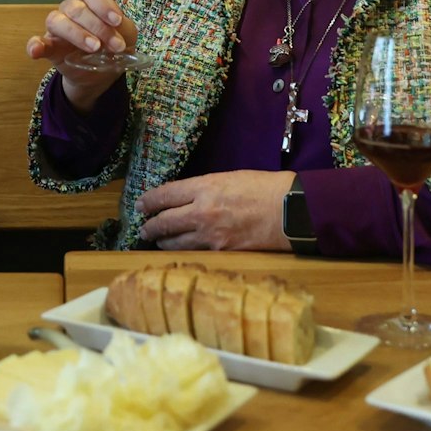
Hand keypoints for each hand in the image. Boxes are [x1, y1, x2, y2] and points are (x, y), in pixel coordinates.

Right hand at [24, 0, 137, 108]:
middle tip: (115, 46)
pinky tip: (36, 50)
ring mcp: (57, 27)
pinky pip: (36, 42)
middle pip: (77, 8)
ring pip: (57, 20)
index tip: (117, 21)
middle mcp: (71, 8)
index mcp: (90, 1)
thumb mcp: (126, 36)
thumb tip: (117, 31)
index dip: (104, 5)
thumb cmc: (112, 46)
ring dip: (76, 34)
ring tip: (93, 48)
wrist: (102, 74)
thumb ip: (123, 30)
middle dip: (98, 27)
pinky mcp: (49, 47)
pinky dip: (35, 45)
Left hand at [136, 171, 292, 250]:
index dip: (149, 201)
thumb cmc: (265, 187)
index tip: (140, 205)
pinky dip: (183, 251)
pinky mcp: (221, 251)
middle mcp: (202, 211)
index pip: (165, 194)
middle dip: (150, 226)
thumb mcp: (230, 177)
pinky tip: (180, 251)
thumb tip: (189, 196)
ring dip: (162, 241)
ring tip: (157, 241)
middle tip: (143, 228)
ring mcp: (210, 234)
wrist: (290, 210)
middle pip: (164, 221)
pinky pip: (194, 252)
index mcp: (204, 187)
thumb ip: (206, 188)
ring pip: (174, 242)